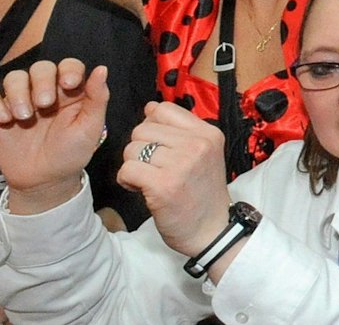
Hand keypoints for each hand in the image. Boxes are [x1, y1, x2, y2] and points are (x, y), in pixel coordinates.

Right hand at [0, 59, 106, 204]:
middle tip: (44, 104)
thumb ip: (97, 98)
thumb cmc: (72, 152)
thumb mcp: (90, 127)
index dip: (68, 69)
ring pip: (14, 78)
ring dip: (18, 92)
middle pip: (40, 68)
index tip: (68, 84)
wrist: (45, 181)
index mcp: (69, 91)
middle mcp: (44, 90)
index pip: (68, 66)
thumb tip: (102, 68)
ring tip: (24, 116)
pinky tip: (4, 119)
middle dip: (42, 81)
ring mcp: (19, 101)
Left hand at [117, 101, 233, 259]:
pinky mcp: (164, 185)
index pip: (162, 109)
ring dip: (133, 166)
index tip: (158, 148)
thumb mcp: (203, 154)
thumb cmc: (202, 194)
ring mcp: (181, 164)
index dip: (151, 128)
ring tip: (148, 180)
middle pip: (142, 129)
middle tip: (152, 168)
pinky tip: (140, 189)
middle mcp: (197, 144)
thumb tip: (149, 107)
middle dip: (139, 149)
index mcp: (207, 133)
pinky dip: (127, 181)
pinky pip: (127, 169)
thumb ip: (178, 130)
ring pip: (132, 148)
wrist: (211, 230)